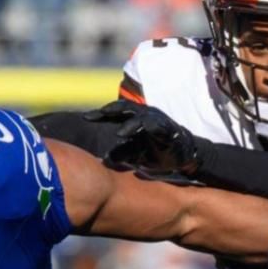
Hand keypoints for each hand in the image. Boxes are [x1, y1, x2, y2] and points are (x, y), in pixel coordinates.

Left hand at [82, 100, 201, 175]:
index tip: (85, 118)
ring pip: (140, 117)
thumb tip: (105, 159)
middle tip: (97, 115)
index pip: (114, 114)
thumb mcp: (136, 153)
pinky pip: (158, 125)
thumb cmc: (156, 152)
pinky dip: (150, 127)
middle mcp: (144, 116)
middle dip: (111, 111)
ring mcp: (156, 120)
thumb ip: (122, 153)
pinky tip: (145, 129)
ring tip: (120, 132)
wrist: (182, 155)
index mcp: (133, 120)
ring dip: (130, 123)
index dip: (100, 115)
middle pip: (124, 109)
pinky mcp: (167, 129)